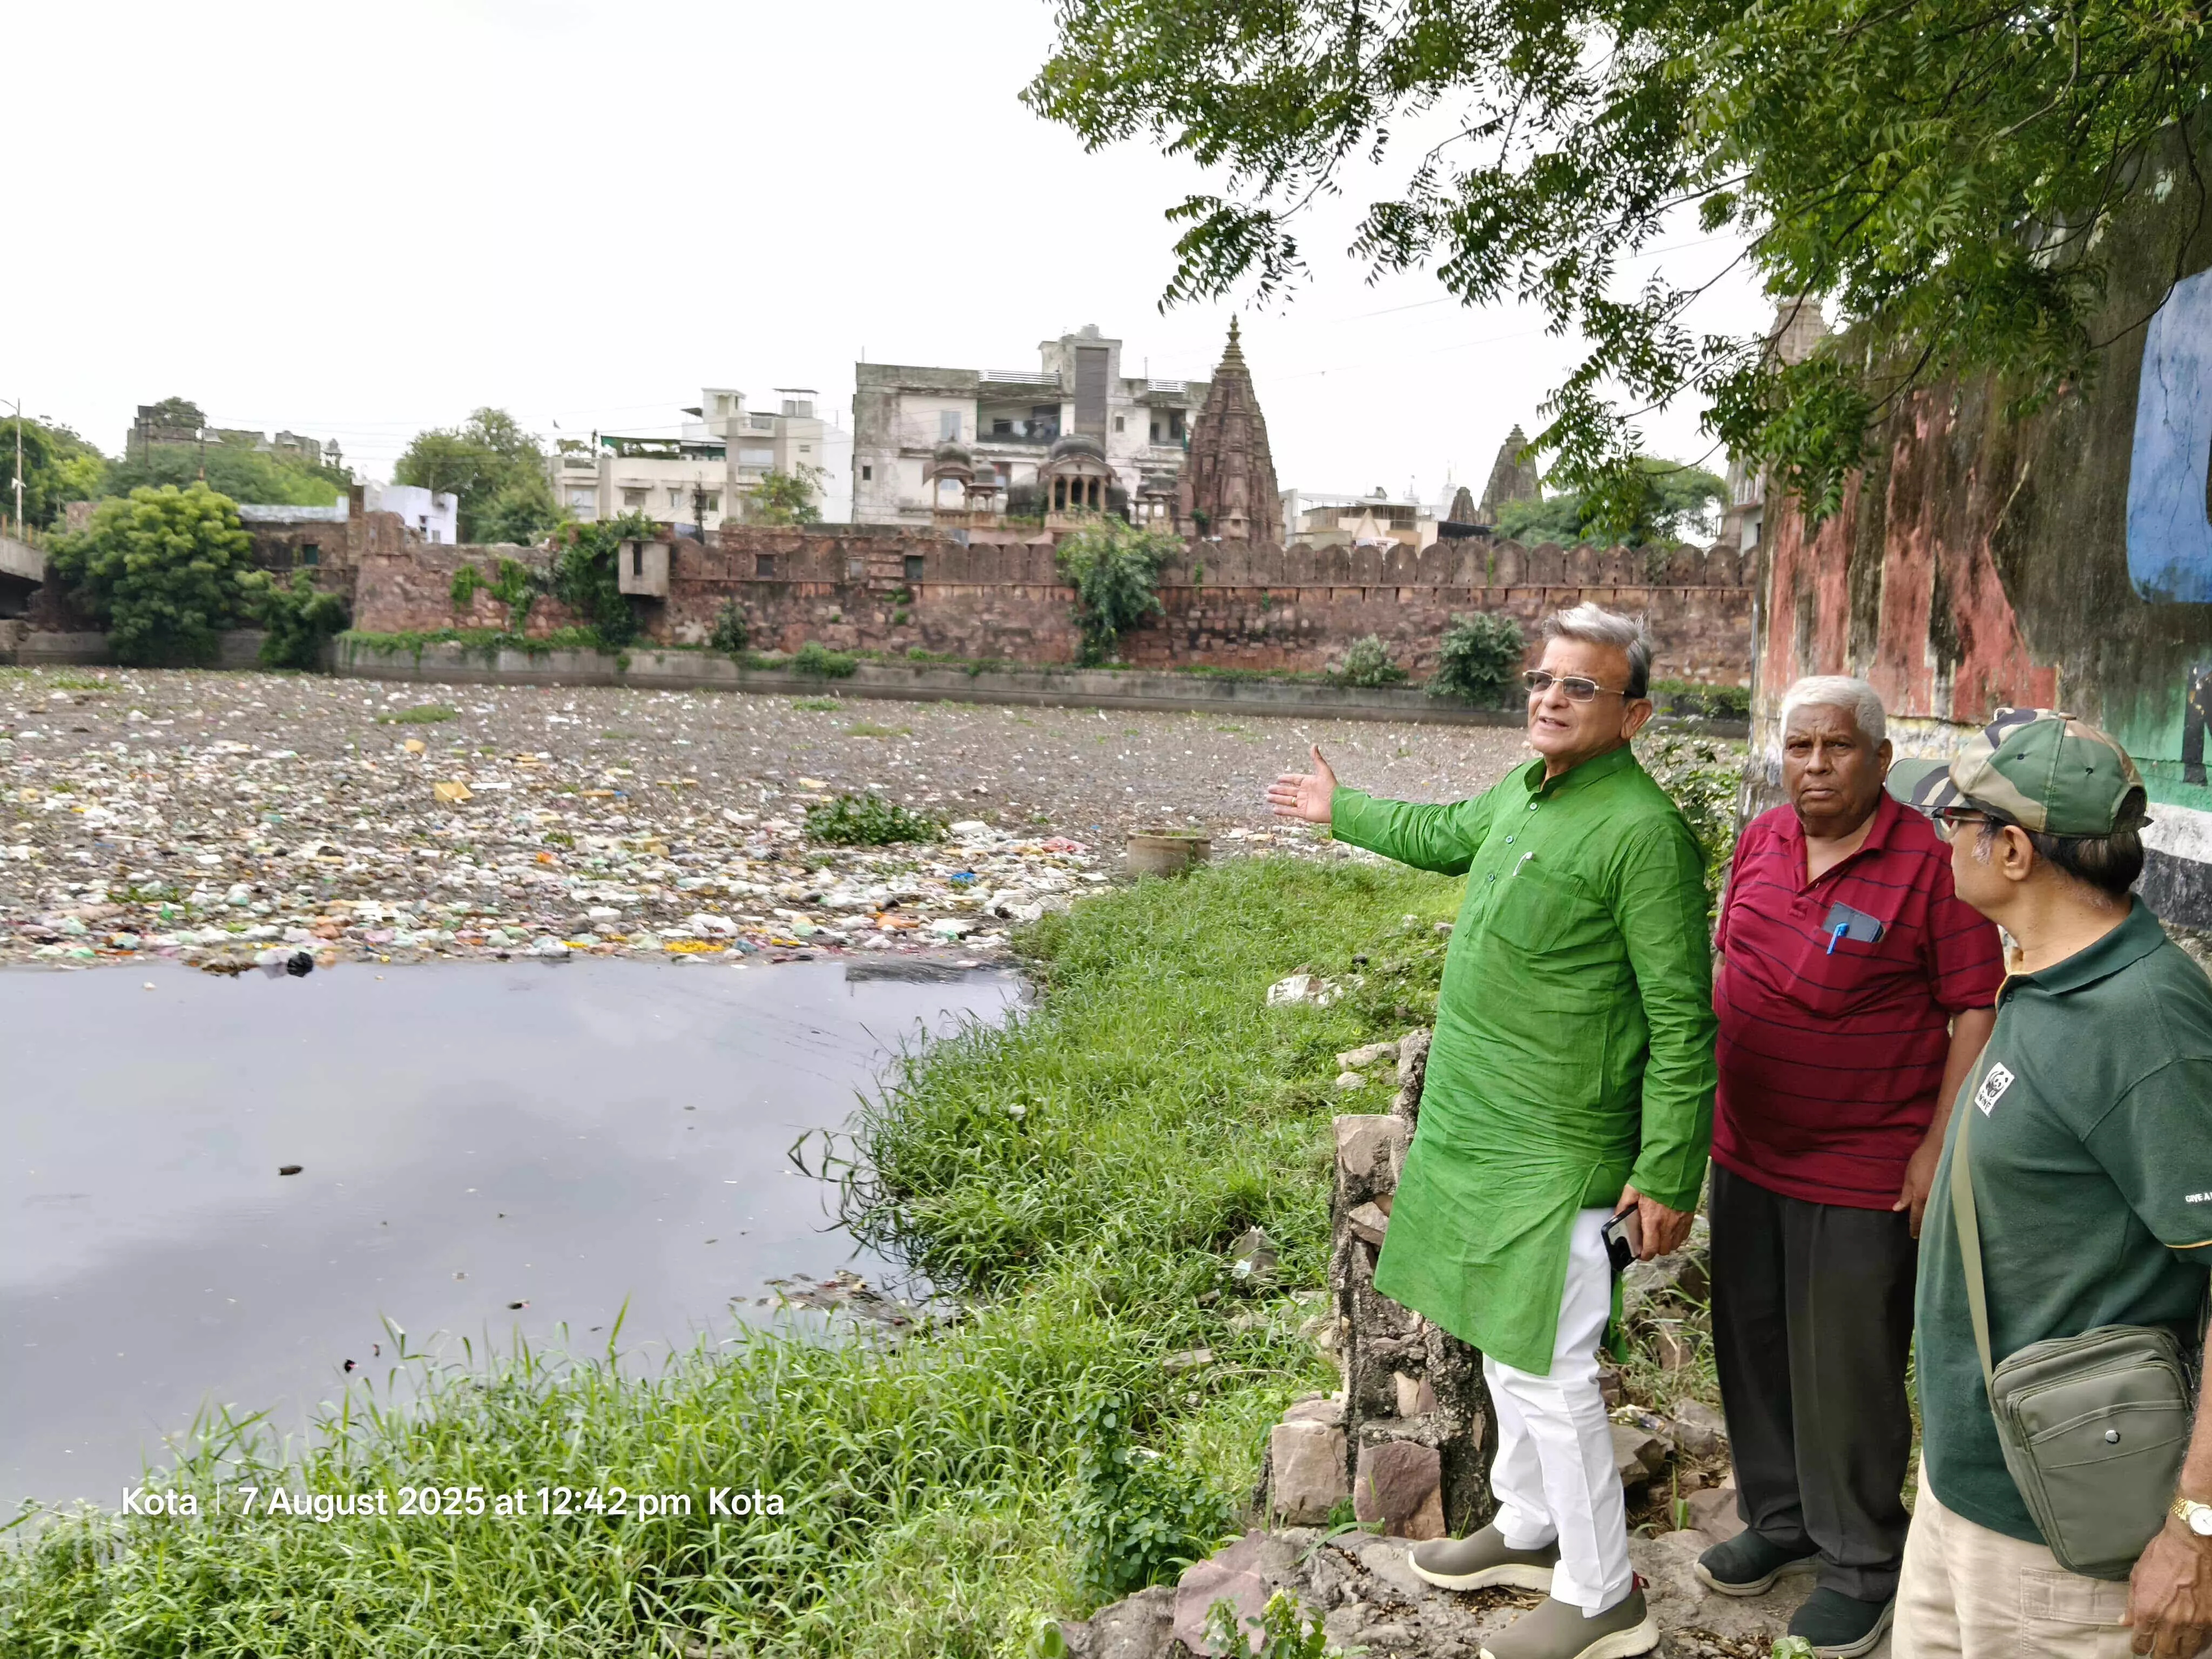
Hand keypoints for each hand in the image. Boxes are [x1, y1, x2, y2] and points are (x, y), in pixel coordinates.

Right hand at [1266, 745, 1338, 823]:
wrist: (1336, 805)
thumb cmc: (1332, 787)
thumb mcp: (1324, 771)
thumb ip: (1317, 759)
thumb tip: (1314, 745)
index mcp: (1309, 782)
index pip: (1295, 779)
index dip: (1286, 779)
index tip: (1278, 778)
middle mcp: (1305, 793)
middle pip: (1288, 790)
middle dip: (1278, 790)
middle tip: (1268, 789)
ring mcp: (1303, 803)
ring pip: (1287, 801)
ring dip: (1277, 799)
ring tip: (1267, 798)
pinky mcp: (1303, 813)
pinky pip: (1290, 811)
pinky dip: (1282, 811)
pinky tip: (1274, 809)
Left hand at [1617, 1184, 1694, 1260]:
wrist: (1675, 1167)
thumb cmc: (1653, 1178)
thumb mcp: (1632, 1190)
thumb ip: (1623, 1206)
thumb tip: (1615, 1218)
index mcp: (1652, 1220)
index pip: (1650, 1249)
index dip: (1644, 1255)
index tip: (1640, 1253)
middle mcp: (1668, 1225)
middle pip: (1663, 1250)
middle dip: (1654, 1249)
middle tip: (1648, 1241)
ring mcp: (1680, 1222)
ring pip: (1674, 1245)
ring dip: (1666, 1243)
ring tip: (1658, 1234)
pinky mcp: (1688, 1217)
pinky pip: (1684, 1236)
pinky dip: (1677, 1236)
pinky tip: (1670, 1229)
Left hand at [1894, 1139, 1941, 1237]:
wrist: (1943, 1146)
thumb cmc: (1922, 1159)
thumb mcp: (1909, 1176)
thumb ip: (1904, 1195)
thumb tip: (1897, 1209)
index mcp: (1920, 1196)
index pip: (1916, 1217)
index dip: (1915, 1227)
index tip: (1914, 1236)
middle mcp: (1934, 1199)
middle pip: (1929, 1219)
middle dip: (1926, 1228)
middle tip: (1924, 1236)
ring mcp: (1946, 1196)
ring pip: (1940, 1214)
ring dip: (1936, 1221)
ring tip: (1934, 1229)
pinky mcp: (1955, 1192)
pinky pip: (1949, 1207)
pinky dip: (1946, 1213)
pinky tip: (1945, 1216)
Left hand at [2126, 1518, 2211, 1656]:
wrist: (2193, 1544)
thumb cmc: (2161, 1555)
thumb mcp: (2138, 1576)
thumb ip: (2131, 1603)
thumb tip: (2125, 1622)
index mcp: (2148, 1610)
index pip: (2141, 1641)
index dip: (2138, 1648)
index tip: (2138, 1648)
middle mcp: (2171, 1622)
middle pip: (2165, 1653)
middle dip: (2158, 1657)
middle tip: (2155, 1656)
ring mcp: (2194, 1623)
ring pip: (2186, 1652)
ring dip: (2177, 1655)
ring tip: (2173, 1653)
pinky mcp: (2211, 1620)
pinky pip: (2203, 1642)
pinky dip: (2196, 1646)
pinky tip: (2190, 1645)